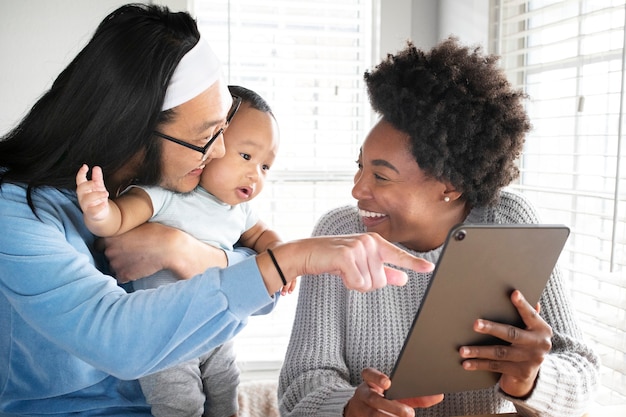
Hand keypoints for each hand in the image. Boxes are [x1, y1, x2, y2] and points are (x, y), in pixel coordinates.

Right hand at [76, 164, 109, 220]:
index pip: (79, 180)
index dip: (81, 173)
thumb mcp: (99, 187)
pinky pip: (93, 210)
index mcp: (84, 189)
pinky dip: (99, 207)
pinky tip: (104, 204)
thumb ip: (97, 178)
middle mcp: (82, 196)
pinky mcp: (91, 213)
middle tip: (96, 183)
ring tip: (106, 193)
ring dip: (97, 195)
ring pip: (87, 199)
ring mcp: (86, 205)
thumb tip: (96, 168)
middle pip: (80, 189)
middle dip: (88, 184)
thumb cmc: (98, 198)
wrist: (100, 214)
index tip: (85, 167)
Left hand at [99, 223, 227, 282]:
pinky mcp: (124, 275)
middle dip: (116, 255)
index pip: (99, 243)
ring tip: (137, 261)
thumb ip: (123, 230)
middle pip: (107, 255)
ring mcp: (115, 263)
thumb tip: (120, 231)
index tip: (118, 245)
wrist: (169, 248)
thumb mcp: (137, 225)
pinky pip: (120, 278)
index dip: (109, 244)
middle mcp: (109, 250)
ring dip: (122, 266)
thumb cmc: (157, 233)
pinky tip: (138, 269)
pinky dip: (127, 275)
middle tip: (131, 253)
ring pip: (113, 267)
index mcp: (110, 235)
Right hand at [262, 233, 434, 293]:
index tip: (429, 269)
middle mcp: (369, 242)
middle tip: (351, 272)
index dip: (414, 264)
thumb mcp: (360, 264)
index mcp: (375, 242)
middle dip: (366, 283)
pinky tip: (339, 272)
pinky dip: (349, 283)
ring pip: (370, 284)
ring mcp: (359, 247)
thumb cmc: (333, 258)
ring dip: (355, 283)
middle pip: (381, 280)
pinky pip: (358, 283)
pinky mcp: (347, 255)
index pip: (398, 255)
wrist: (307, 252)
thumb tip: (403, 279)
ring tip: (344, 270)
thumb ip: (383, 271)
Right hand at [344, 368, 443, 416]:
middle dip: (392, 406)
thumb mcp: (396, 393)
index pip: (369, 374)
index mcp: (370, 382)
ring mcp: (361, 409)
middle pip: (374, 399)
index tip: (388, 383)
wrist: (360, 410)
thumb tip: (439, 395)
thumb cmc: (383, 398)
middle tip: (409, 413)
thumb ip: (415, 394)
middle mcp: (363, 394)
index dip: (377, 377)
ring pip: (372, 415)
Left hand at [459, 290, 552, 397]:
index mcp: (542, 329)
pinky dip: (479, 364)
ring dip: (479, 351)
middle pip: (511, 334)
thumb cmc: (526, 342)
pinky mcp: (520, 373)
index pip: (531, 315)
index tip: (514, 294)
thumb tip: (523, 295)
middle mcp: (539, 344)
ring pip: (499, 353)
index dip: (522, 305)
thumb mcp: (532, 329)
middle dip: (492, 328)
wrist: (531, 374)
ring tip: (462, 350)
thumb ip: (529, 314)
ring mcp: (530, 360)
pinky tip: (466, 363)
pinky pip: (495, 367)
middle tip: (475, 324)